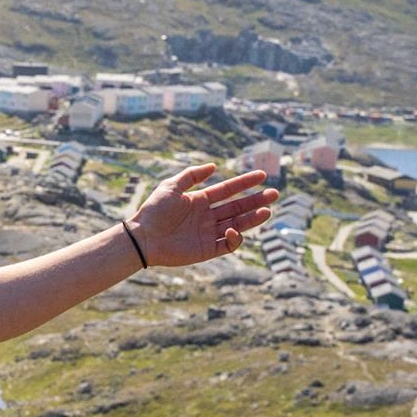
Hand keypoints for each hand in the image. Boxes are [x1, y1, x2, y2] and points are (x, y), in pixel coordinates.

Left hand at [128, 164, 277, 267]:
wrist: (142, 237)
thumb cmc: (154, 211)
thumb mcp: (171, 186)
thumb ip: (192, 175)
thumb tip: (214, 166)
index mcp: (199, 201)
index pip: (227, 190)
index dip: (245, 183)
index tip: (262, 175)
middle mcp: (206, 216)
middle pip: (237, 207)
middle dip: (256, 200)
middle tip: (274, 193)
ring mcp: (207, 233)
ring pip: (236, 224)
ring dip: (252, 218)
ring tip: (267, 210)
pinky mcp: (206, 250)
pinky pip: (226, 245)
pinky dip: (234, 238)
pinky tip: (233, 229)